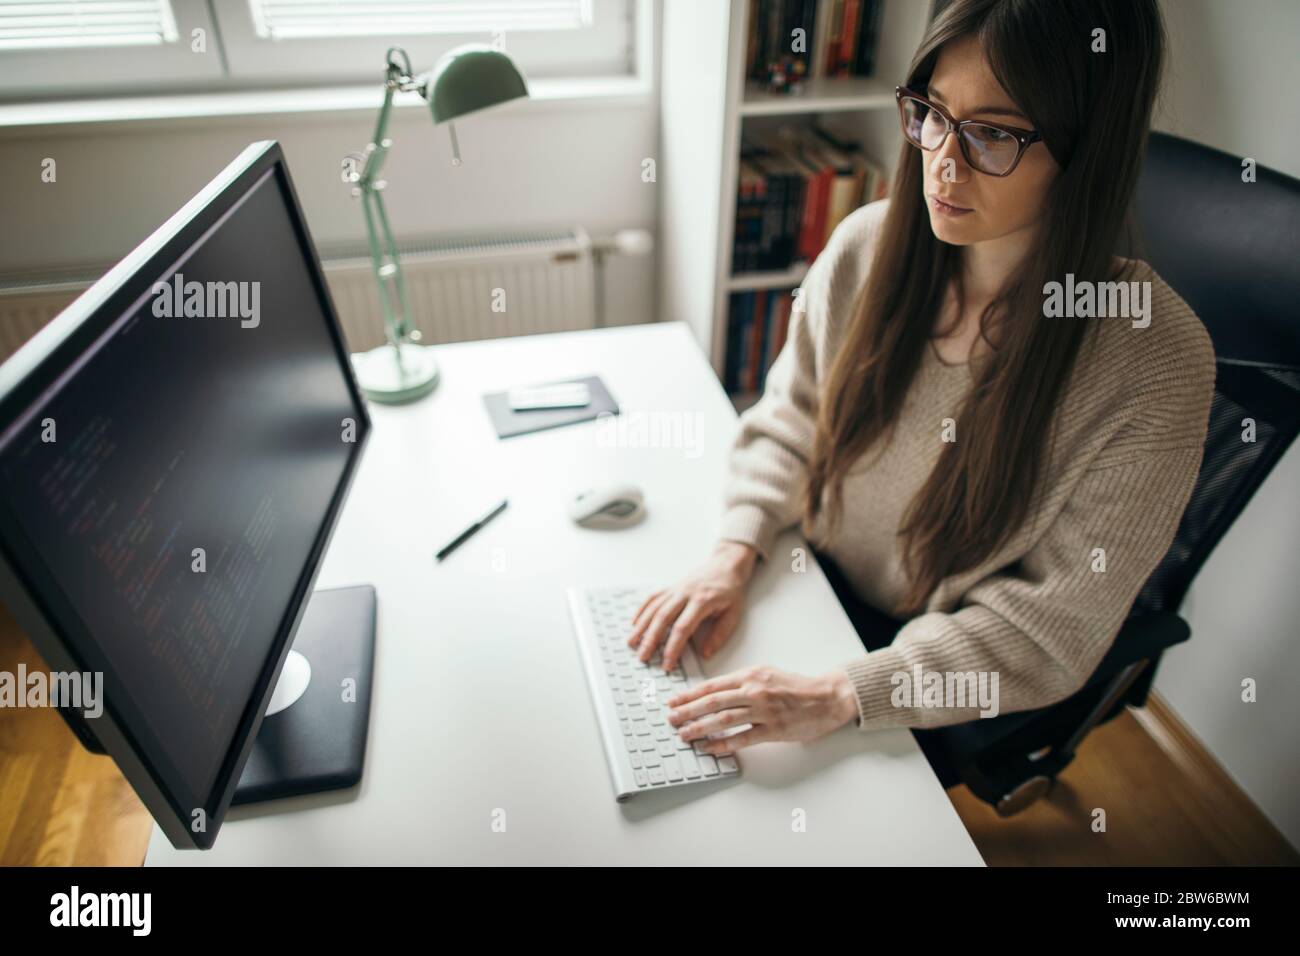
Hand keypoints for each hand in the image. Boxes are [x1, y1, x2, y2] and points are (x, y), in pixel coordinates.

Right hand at [627, 541, 758, 670]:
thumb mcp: (733, 614)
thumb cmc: (731, 590)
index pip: (682, 628)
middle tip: (643, 656)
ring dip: (641, 626)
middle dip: (650, 639)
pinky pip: (652, 598)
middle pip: (662, 618)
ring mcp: (676, 589)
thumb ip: (719, 635)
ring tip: (632, 643)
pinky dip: (642, 610)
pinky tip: (634, 623)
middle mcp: (685, 593)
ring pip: (654, 608)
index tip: (667, 663)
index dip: (673, 647)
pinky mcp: (671, 587)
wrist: (726, 564)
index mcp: (702, 601)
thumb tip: (706, 654)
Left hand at [666, 666, 859, 751]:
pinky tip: (709, 748)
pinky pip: (742, 738)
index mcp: (750, 675)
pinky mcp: (773, 729)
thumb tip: (713, 692)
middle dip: (687, 711)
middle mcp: (754, 690)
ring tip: (684, 734)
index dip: (689, 695)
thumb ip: (741, 681)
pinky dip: (722, 744)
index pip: (712, 685)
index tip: (674, 702)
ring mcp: (764, 710)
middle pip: (712, 701)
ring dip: (700, 728)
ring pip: (723, 719)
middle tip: (671, 719)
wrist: (826, 697)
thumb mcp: (766, 674)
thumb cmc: (795, 687)